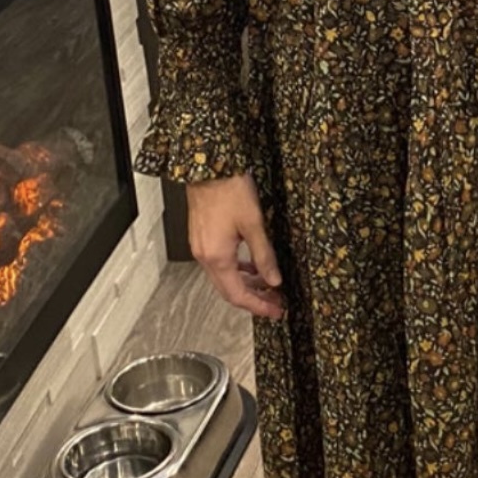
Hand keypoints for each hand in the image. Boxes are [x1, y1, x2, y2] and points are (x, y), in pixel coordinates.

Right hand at [185, 173, 286, 320]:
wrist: (209, 166)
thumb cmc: (228, 189)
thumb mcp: (254, 224)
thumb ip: (264, 255)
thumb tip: (274, 279)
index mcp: (217, 257)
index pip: (238, 295)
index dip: (258, 306)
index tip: (275, 311)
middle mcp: (205, 256)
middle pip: (229, 291)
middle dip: (254, 299)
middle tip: (276, 303)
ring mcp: (201, 247)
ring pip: (224, 278)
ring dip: (246, 285)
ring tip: (268, 286)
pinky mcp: (202, 238)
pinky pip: (219, 264)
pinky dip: (236, 270)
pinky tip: (251, 266)